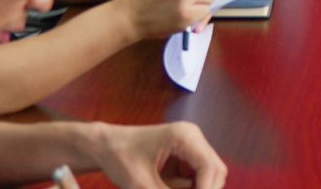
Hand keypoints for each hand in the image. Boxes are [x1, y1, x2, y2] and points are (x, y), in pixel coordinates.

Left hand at [90, 120, 226, 188]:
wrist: (105, 147)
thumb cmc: (120, 158)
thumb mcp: (141, 185)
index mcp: (185, 137)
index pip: (210, 167)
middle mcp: (193, 138)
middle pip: (215, 171)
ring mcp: (191, 147)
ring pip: (208, 176)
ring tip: (164, 187)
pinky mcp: (185, 157)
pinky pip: (196, 178)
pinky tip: (166, 186)